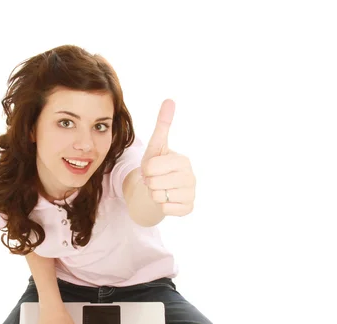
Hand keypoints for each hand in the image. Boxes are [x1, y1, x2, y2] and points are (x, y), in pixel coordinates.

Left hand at [141, 99, 195, 215]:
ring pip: (157, 197)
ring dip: (154, 194)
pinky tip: (167, 199)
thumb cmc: (158, 166)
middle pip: (153, 183)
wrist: (161, 188)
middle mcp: (191, 177)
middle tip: (156, 180)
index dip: (145, 169)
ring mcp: (191, 194)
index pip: (150, 167)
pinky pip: (165, 209)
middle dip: (149, 182)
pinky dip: (161, 206)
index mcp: (183, 160)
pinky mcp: (188, 208)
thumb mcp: (156, 146)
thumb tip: (169, 100)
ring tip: (160, 188)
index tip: (152, 168)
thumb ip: (162, 124)